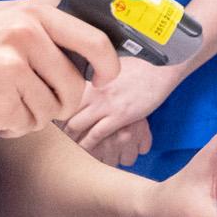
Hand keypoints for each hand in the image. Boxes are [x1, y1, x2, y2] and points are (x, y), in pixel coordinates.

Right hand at [0, 1, 120, 139]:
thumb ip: (31, 17)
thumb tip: (66, 11)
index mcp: (28, 14)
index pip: (92, 40)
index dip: (107, 65)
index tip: (106, 77)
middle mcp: (26, 36)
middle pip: (75, 85)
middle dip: (62, 102)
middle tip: (37, 101)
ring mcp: (13, 69)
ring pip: (51, 110)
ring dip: (31, 115)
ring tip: (1, 101)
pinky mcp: (0, 102)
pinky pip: (27, 125)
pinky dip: (11, 127)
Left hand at [64, 53, 182, 166]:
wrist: (160, 68)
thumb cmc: (140, 64)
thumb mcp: (112, 66)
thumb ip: (97, 75)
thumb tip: (90, 80)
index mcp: (89, 78)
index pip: (63, 96)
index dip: (57, 110)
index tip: (56, 120)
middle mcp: (92, 91)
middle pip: (63, 112)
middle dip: (59, 127)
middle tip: (59, 138)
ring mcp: (105, 104)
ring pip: (75, 125)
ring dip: (71, 138)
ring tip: (70, 148)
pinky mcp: (119, 116)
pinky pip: (96, 134)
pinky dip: (89, 145)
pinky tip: (87, 152)